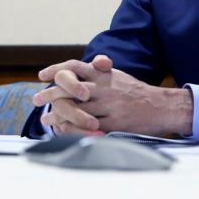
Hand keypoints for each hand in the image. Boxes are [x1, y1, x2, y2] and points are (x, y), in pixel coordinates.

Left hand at [32, 54, 192, 136]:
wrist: (162, 106)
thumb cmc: (137, 91)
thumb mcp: (117, 76)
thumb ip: (100, 72)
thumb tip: (84, 67)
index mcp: (104, 74)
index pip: (74, 67)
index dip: (56, 70)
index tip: (42, 75)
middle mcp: (104, 87)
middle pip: (70, 88)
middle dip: (50, 94)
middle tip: (35, 100)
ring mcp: (109, 106)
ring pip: (77, 109)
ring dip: (58, 115)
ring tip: (45, 119)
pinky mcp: (114, 123)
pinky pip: (89, 127)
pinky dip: (74, 129)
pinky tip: (64, 131)